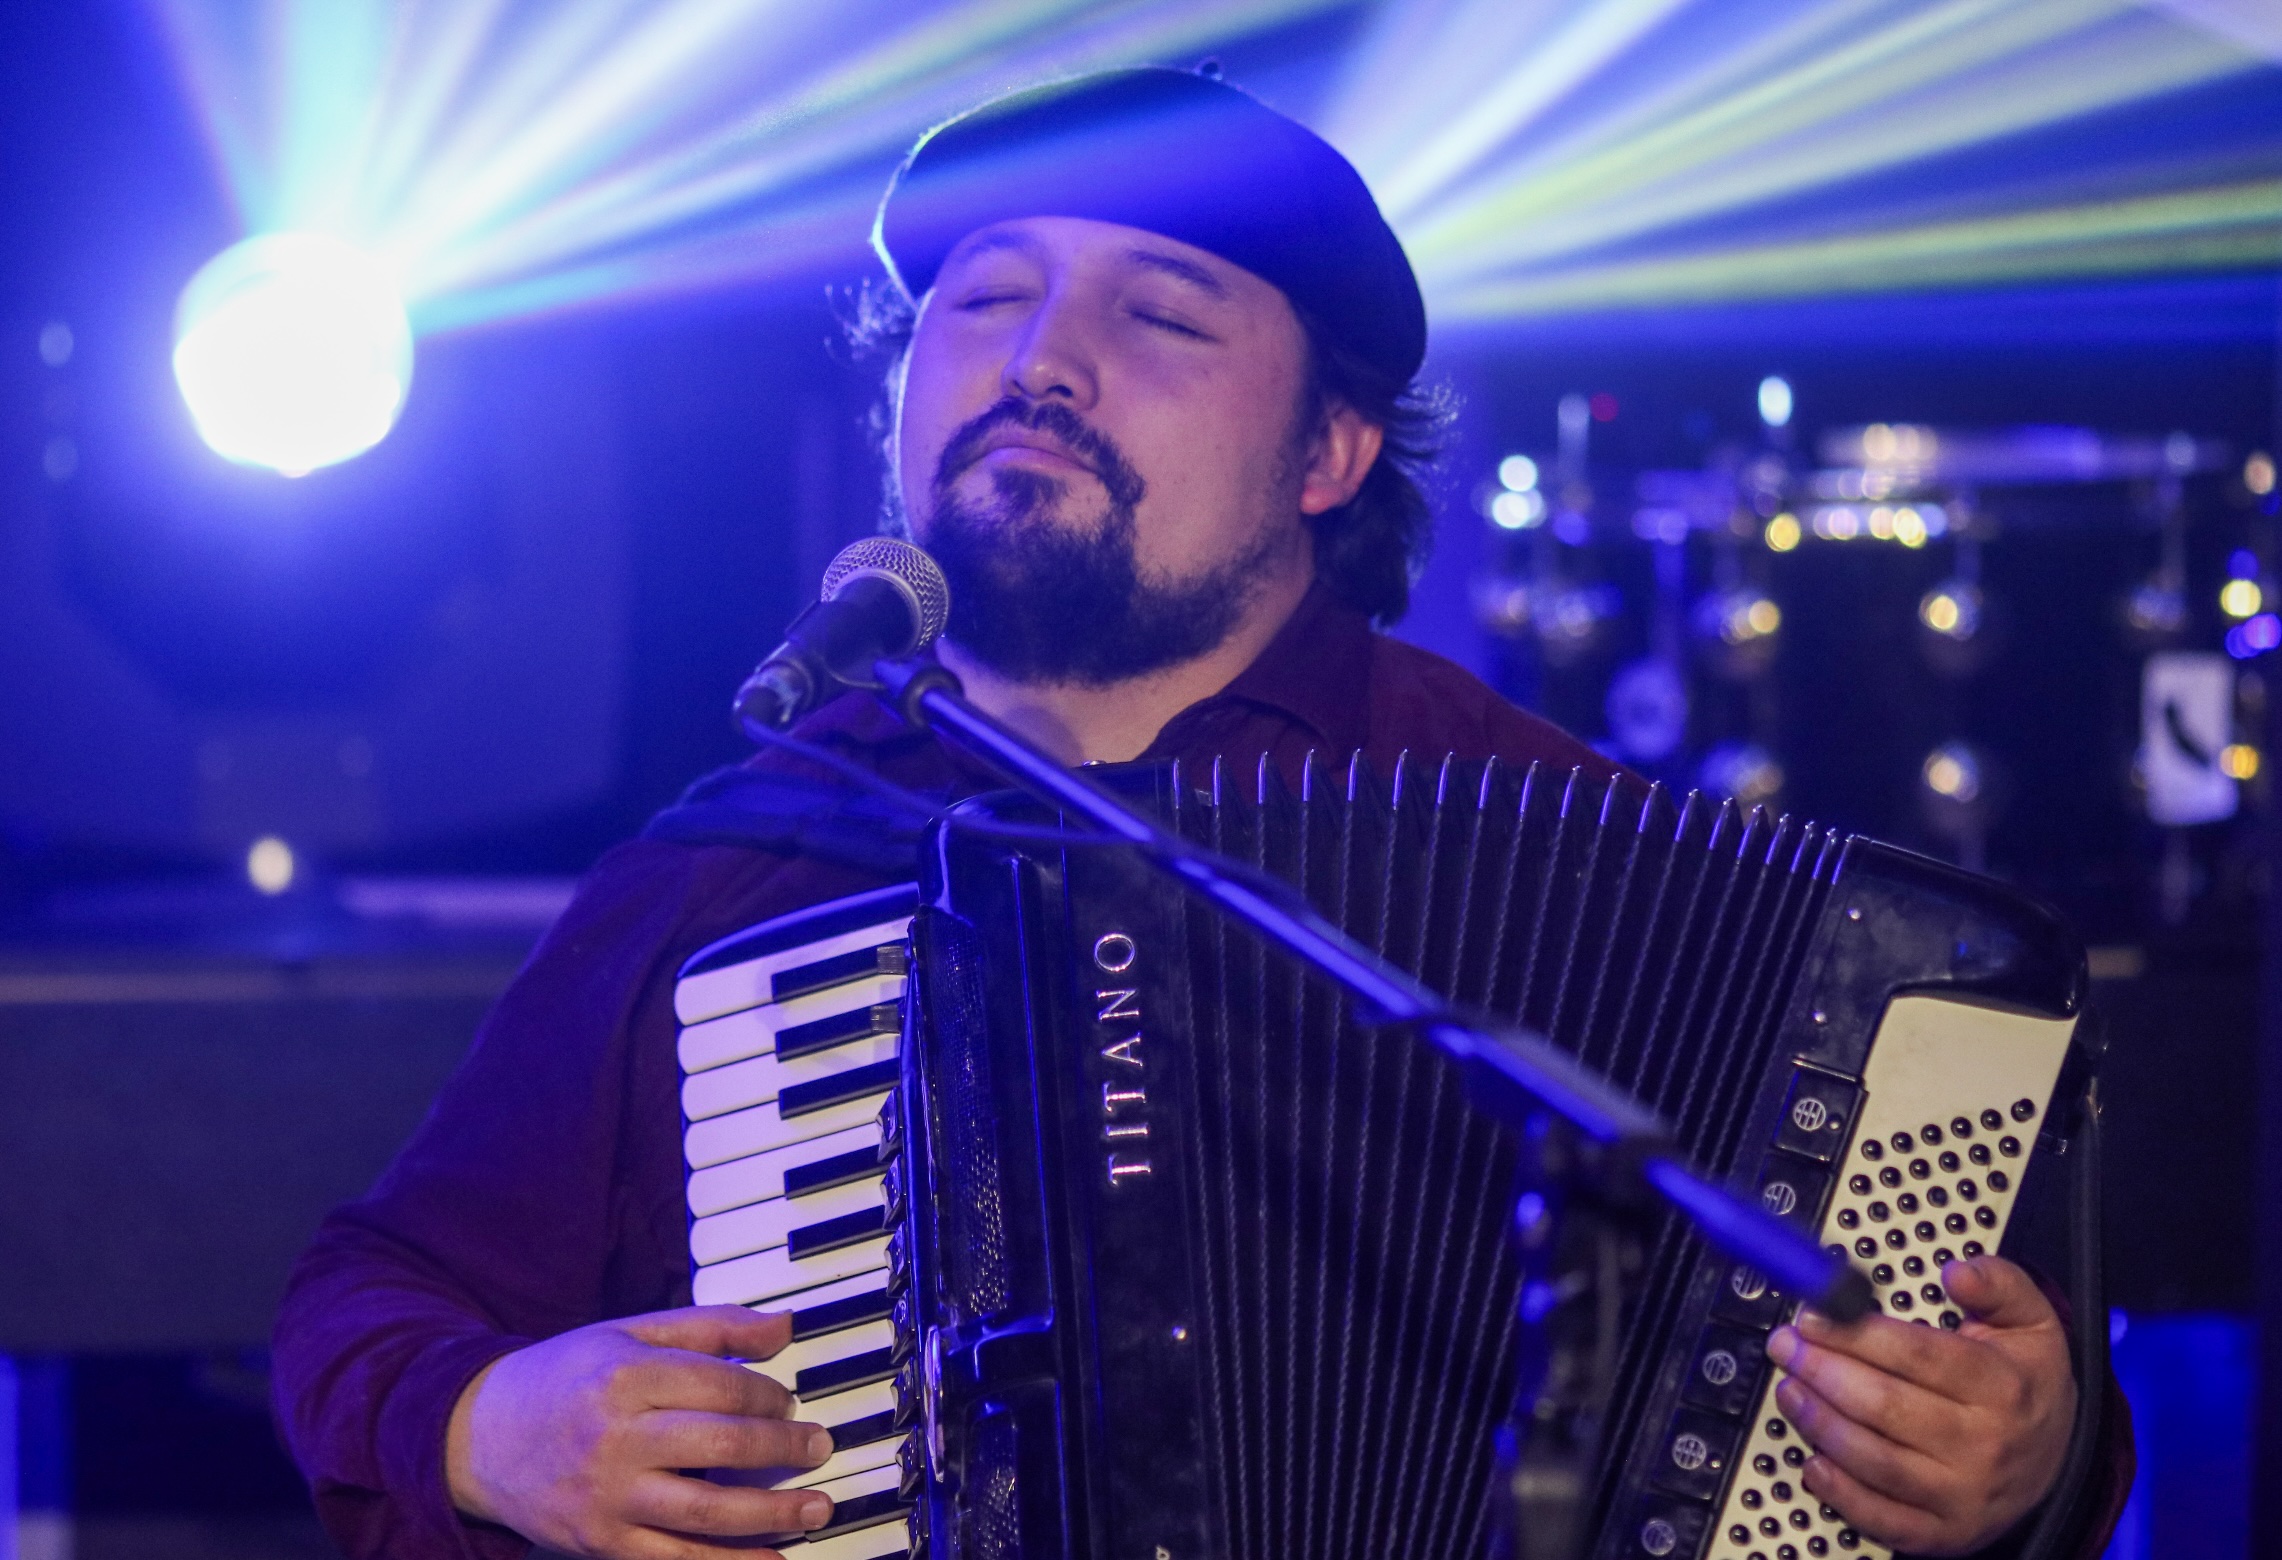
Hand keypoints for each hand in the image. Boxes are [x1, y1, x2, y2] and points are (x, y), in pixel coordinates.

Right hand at [445, 1305, 833, 1559]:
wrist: (477, 1437)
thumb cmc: (566, 1378)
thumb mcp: (630, 1333)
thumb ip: (710, 1327)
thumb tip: (785, 1327)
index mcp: (625, 1374)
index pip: (722, 1386)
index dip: (770, 1395)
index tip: (790, 1401)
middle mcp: (617, 1437)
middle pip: (722, 1445)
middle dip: (784, 1449)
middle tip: (819, 1448)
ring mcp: (608, 1496)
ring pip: (706, 1510)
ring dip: (773, 1513)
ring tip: (817, 1508)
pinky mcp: (600, 1542)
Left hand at [1764, 1255, 2074, 1554]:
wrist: (2059, 1458)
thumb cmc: (2026, 1383)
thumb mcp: (2031, 1322)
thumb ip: (1998, 1284)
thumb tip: (1958, 1272)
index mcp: (2001, 1385)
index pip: (1916, 1355)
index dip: (1855, 1333)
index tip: (1813, 1316)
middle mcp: (1984, 1443)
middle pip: (1886, 1406)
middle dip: (1823, 1372)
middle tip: (1787, 1348)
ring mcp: (1964, 1493)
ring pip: (1876, 1460)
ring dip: (1820, 1424)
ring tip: (1789, 1391)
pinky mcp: (1947, 1532)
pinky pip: (1885, 1519)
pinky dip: (1842, 1493)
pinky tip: (1813, 1462)